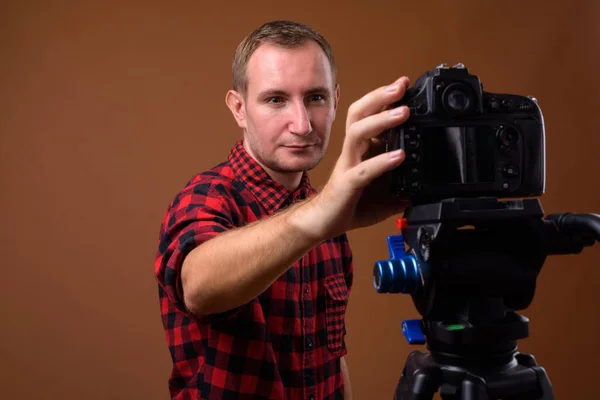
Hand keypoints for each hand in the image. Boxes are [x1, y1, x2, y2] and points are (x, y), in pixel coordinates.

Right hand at [292, 76, 410, 240]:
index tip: (405, 84)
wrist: (323, 223)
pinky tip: (398, 156)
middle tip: (401, 86)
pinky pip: (364, 170)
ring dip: (381, 120)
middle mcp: (354, 152)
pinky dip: (382, 161)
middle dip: (380, 96)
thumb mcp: (383, 192)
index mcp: (362, 149)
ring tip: (403, 112)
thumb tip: (424, 189)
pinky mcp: (347, 184)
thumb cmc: (349, 203)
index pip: (371, 114)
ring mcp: (348, 165)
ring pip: (359, 133)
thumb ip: (402, 187)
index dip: (386, 98)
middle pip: (360, 113)